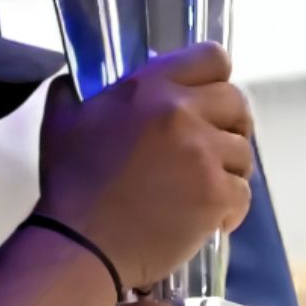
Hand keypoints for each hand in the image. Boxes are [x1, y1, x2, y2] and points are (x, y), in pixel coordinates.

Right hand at [36, 43, 253, 289]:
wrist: (80, 246)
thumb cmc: (70, 185)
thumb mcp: (62, 122)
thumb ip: (78, 92)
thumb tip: (80, 81)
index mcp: (150, 87)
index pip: (213, 58)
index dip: (214, 78)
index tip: (206, 99)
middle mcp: (183, 113)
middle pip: (237, 103)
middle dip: (228, 124)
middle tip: (208, 148)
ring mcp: (204, 155)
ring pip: (243, 151)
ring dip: (227, 169)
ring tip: (201, 189)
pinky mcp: (217, 195)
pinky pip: (242, 192)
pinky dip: (229, 207)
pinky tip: (206, 217)